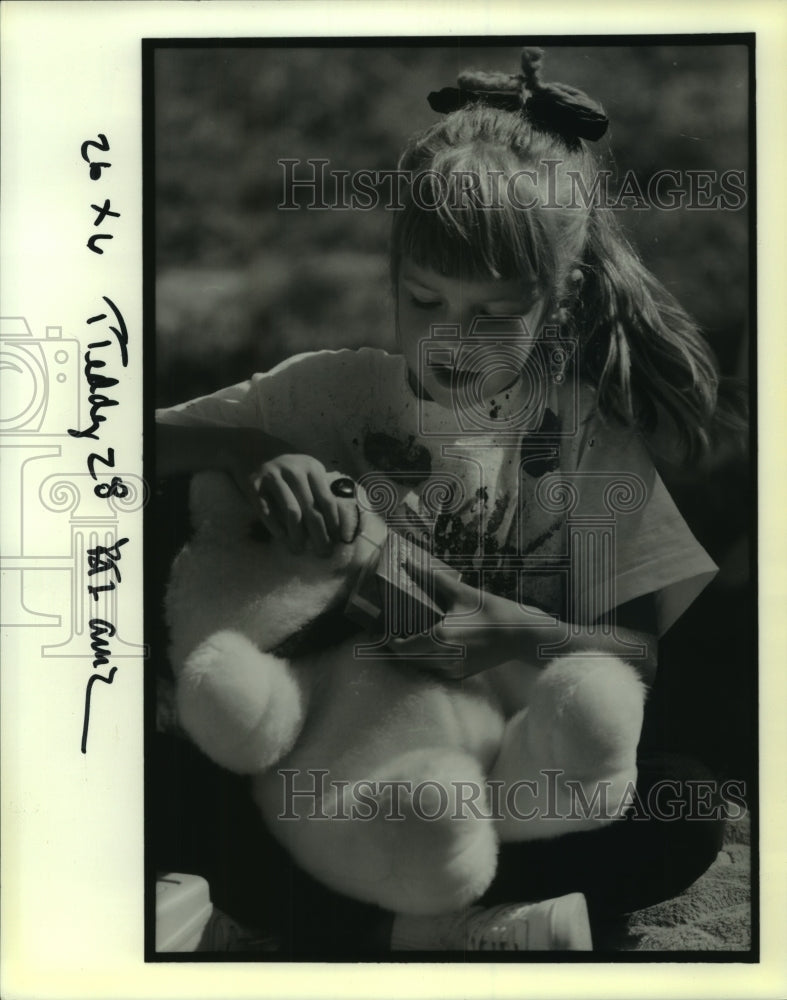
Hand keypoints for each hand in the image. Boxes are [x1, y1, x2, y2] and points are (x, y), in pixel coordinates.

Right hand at [249, 454, 358, 555]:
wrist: (246, 445)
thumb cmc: (282, 463)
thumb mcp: (304, 468)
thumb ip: (317, 488)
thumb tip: (333, 522)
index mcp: (311, 467)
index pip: (327, 501)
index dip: (334, 524)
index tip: (337, 541)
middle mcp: (294, 470)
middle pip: (312, 510)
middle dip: (320, 536)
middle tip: (323, 553)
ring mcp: (273, 476)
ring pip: (292, 512)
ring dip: (297, 535)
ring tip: (299, 550)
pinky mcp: (253, 484)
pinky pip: (267, 511)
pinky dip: (275, 527)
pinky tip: (282, 537)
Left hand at [384, 554, 538, 678]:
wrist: (521, 636)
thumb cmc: (493, 611)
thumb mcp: (462, 592)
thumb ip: (432, 579)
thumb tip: (409, 564)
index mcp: (439, 637)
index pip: (401, 647)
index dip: (387, 641)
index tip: (380, 630)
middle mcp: (443, 657)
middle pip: (406, 658)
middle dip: (395, 647)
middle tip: (388, 631)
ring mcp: (452, 669)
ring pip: (419, 665)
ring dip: (410, 653)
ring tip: (405, 635)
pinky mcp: (460, 674)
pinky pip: (434, 669)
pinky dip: (426, 659)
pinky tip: (428, 644)